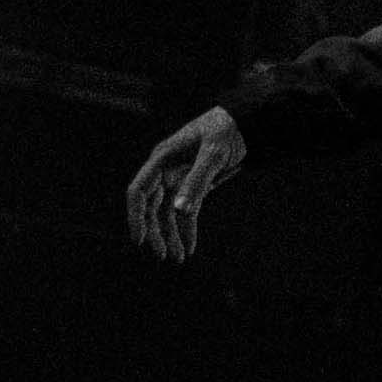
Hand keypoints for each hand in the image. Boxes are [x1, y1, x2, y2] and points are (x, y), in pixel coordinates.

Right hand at [126, 106, 246, 262]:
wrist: (246, 123)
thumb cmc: (227, 131)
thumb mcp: (214, 154)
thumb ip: (197, 180)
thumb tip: (180, 210)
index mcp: (162, 158)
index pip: (139, 191)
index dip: (136, 216)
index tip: (139, 240)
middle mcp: (165, 170)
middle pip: (151, 207)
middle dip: (155, 232)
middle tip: (164, 256)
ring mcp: (177, 178)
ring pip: (167, 212)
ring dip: (170, 235)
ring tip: (178, 258)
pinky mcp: (192, 185)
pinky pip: (184, 210)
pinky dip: (186, 228)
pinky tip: (190, 246)